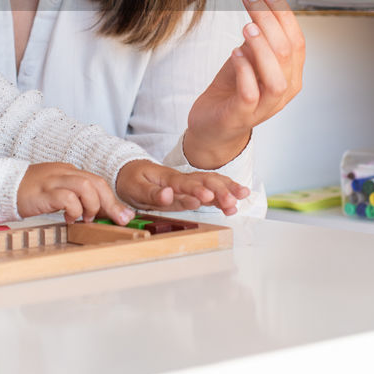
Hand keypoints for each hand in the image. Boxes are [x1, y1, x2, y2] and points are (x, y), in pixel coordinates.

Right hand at [16, 162, 133, 223]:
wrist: (3, 187)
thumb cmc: (30, 193)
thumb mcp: (57, 193)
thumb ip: (75, 198)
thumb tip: (97, 214)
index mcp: (69, 172)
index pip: (97, 181)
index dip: (112, 199)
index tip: (123, 215)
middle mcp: (64, 173)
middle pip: (96, 182)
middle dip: (111, 203)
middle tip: (118, 220)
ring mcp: (54, 180)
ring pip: (85, 186)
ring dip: (92, 205)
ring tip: (87, 218)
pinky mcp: (43, 192)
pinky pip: (66, 197)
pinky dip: (74, 209)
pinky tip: (70, 219)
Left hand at [115, 160, 249, 215]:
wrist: (130, 171)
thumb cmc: (131, 179)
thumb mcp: (134, 188)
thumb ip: (152, 193)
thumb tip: (168, 195)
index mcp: (167, 178)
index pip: (184, 183)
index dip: (196, 190)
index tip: (208, 196)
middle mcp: (182, 179)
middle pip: (204, 180)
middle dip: (220, 190)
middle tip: (232, 202)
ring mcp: (188, 183)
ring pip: (212, 182)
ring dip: (227, 189)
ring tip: (243, 197)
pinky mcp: (191, 190)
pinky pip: (211, 188)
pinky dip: (225, 191)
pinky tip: (238, 198)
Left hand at [184, 0, 304, 168]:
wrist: (214, 123)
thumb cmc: (235, 85)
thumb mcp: (250, 49)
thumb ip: (264, 21)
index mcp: (292, 72)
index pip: (296, 38)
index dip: (283, 12)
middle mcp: (285, 89)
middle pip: (286, 52)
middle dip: (269, 20)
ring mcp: (267, 105)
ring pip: (276, 77)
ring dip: (262, 48)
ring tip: (245, 27)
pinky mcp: (244, 115)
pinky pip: (250, 93)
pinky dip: (244, 71)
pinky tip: (235, 53)